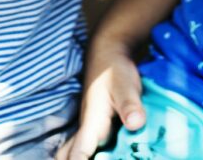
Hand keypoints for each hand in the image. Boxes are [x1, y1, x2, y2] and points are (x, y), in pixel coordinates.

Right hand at [58, 41, 144, 158]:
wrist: (107, 54)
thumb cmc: (115, 70)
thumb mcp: (125, 85)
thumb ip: (130, 104)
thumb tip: (136, 124)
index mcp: (91, 123)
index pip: (79, 153)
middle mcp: (86, 129)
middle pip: (66, 154)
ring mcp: (90, 128)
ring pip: (74, 150)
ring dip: (78, 158)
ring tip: (93, 159)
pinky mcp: (96, 127)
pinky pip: (86, 147)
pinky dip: (89, 154)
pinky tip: (104, 156)